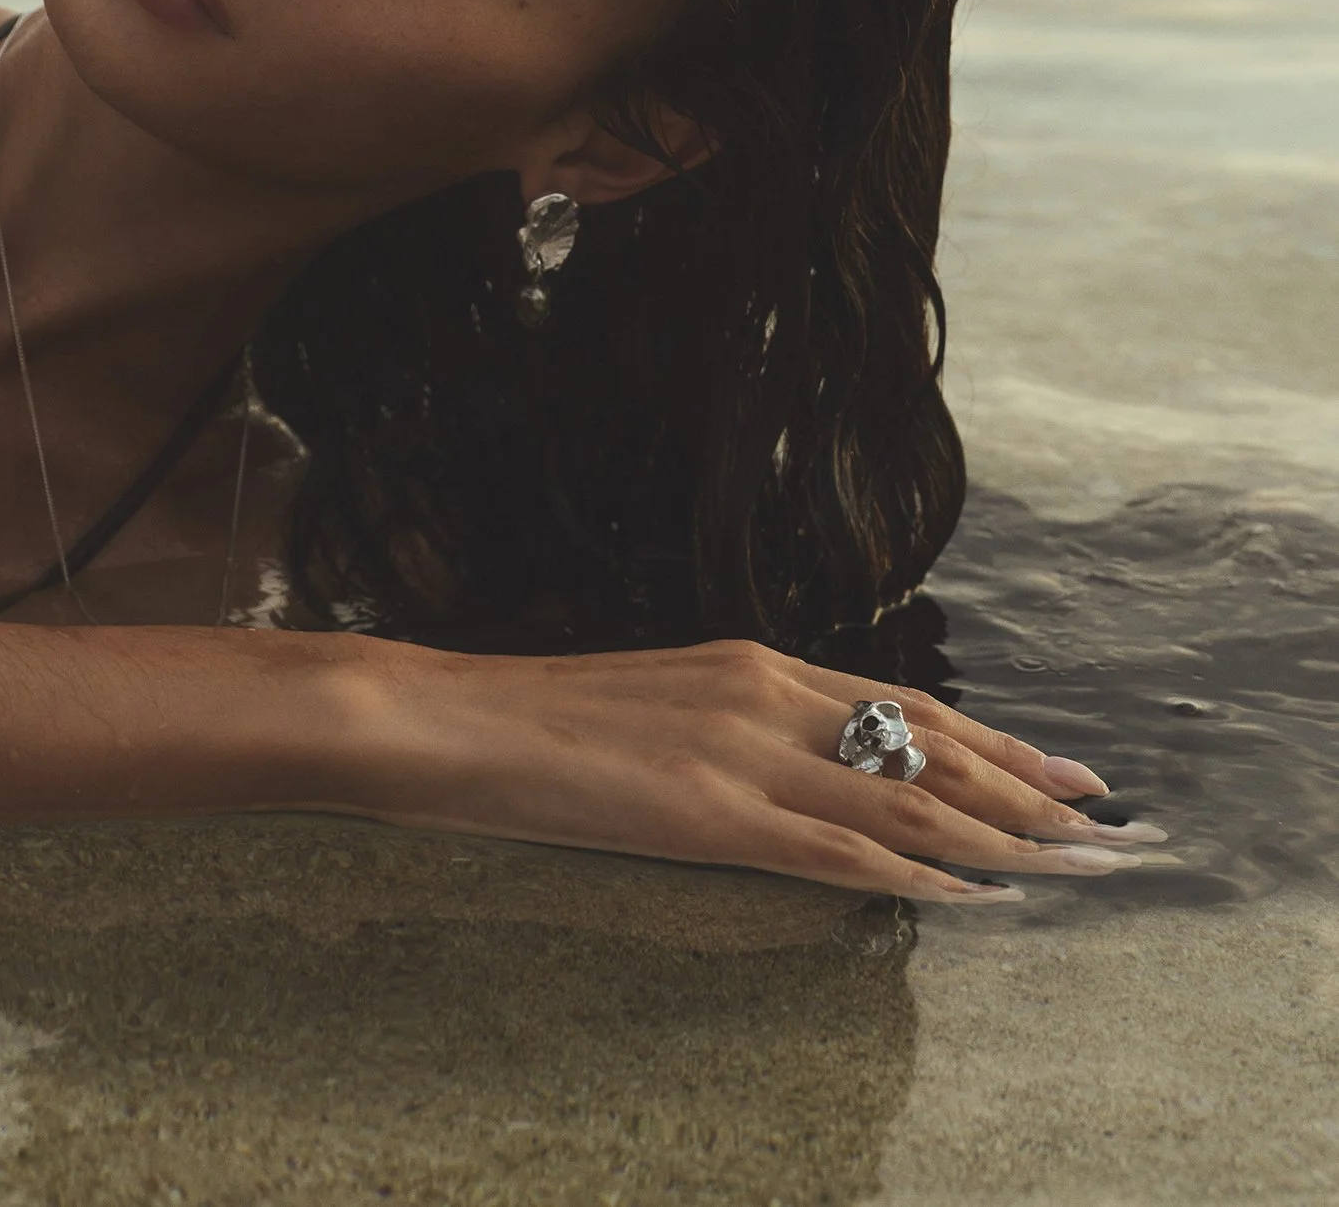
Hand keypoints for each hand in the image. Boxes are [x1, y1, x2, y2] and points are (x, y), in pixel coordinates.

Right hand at [348, 636, 1169, 901]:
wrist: (450, 716)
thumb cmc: (542, 718)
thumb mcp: (664, 700)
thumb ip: (743, 726)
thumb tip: (811, 770)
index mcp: (753, 664)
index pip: (905, 704)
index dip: (995, 741)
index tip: (1065, 773)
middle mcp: (761, 691)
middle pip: (925, 743)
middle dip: (1026, 787)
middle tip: (1108, 824)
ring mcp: (735, 749)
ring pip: (897, 794)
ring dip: (996, 835)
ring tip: (1070, 867)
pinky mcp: (701, 807)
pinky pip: (826, 848)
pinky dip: (905, 874)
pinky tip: (962, 894)